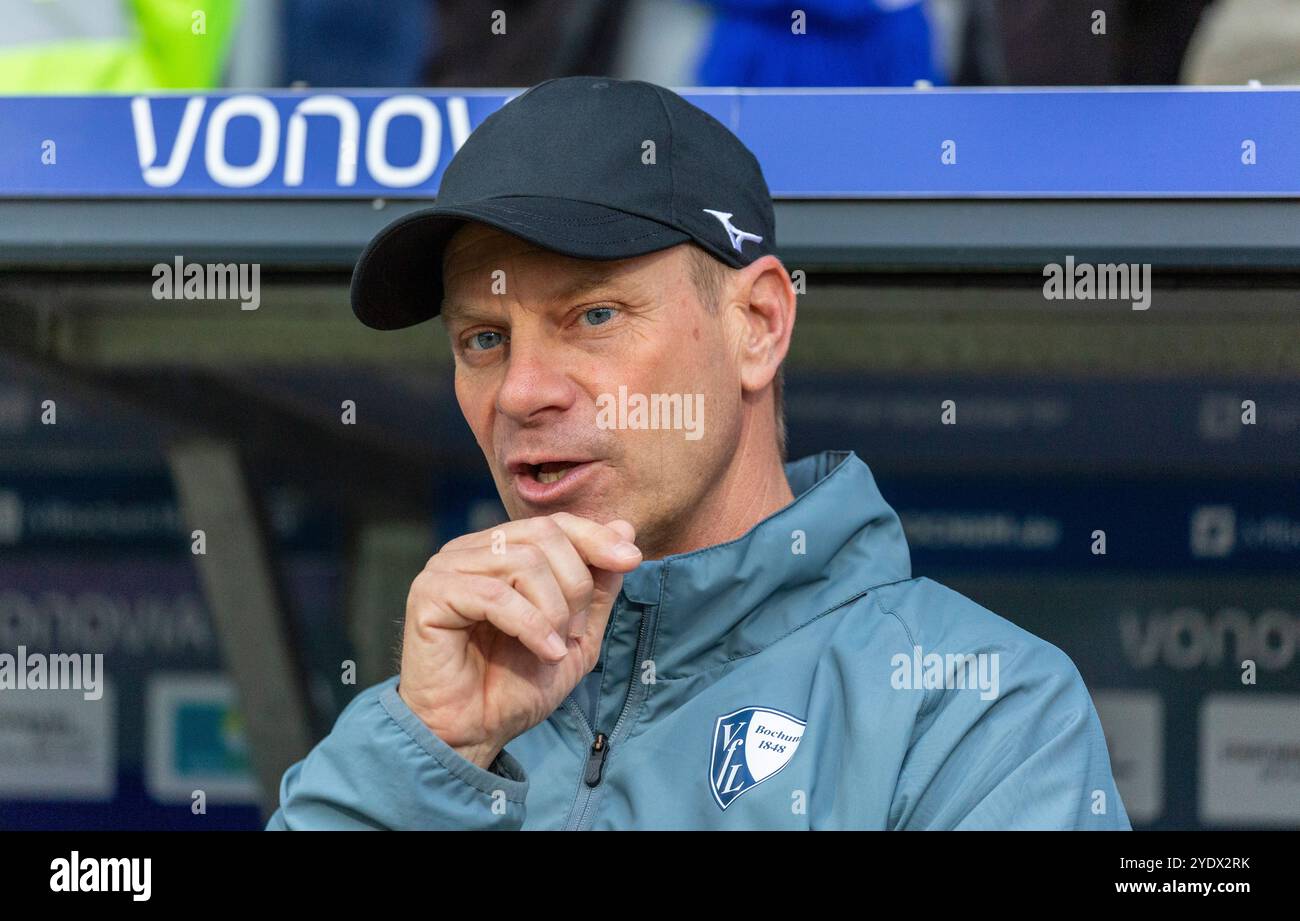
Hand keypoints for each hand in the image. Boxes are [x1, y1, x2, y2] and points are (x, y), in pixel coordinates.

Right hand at [396, 512, 640, 768]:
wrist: (473, 733)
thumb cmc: (516, 686)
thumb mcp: (576, 633)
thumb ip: (598, 584)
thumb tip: (624, 529)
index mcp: (499, 551)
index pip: (554, 524)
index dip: (595, 538)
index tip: (631, 561)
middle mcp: (469, 551)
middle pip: (543, 535)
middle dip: (575, 585)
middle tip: (574, 631)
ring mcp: (446, 569)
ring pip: (523, 562)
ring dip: (553, 610)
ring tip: (554, 648)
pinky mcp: (430, 594)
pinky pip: (494, 594)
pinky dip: (531, 625)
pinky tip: (544, 652)